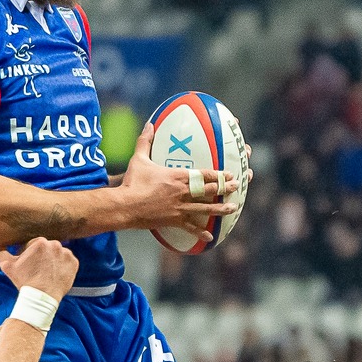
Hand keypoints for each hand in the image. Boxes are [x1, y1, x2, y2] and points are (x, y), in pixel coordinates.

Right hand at [0, 239, 77, 300]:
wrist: (41, 298)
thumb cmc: (24, 281)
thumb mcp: (7, 266)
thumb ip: (0, 252)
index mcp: (40, 242)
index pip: (33, 244)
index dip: (28, 254)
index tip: (27, 264)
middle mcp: (55, 244)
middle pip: (46, 248)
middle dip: (41, 256)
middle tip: (36, 269)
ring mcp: (66, 254)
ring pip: (57, 253)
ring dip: (52, 260)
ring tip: (46, 272)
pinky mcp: (74, 263)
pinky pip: (67, 261)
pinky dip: (62, 266)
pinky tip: (55, 274)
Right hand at [120, 122, 241, 231]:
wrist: (125, 206)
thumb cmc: (132, 182)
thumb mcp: (139, 159)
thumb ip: (145, 141)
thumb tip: (149, 124)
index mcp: (177, 177)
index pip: (202, 174)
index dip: (217, 174)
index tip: (228, 173)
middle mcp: (182, 192)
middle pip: (208, 190)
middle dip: (224, 188)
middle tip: (236, 187)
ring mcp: (179, 207)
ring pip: (204, 209)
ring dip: (220, 209)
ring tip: (232, 208)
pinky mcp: (173, 220)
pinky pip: (190, 228)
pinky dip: (200, 232)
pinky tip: (210, 237)